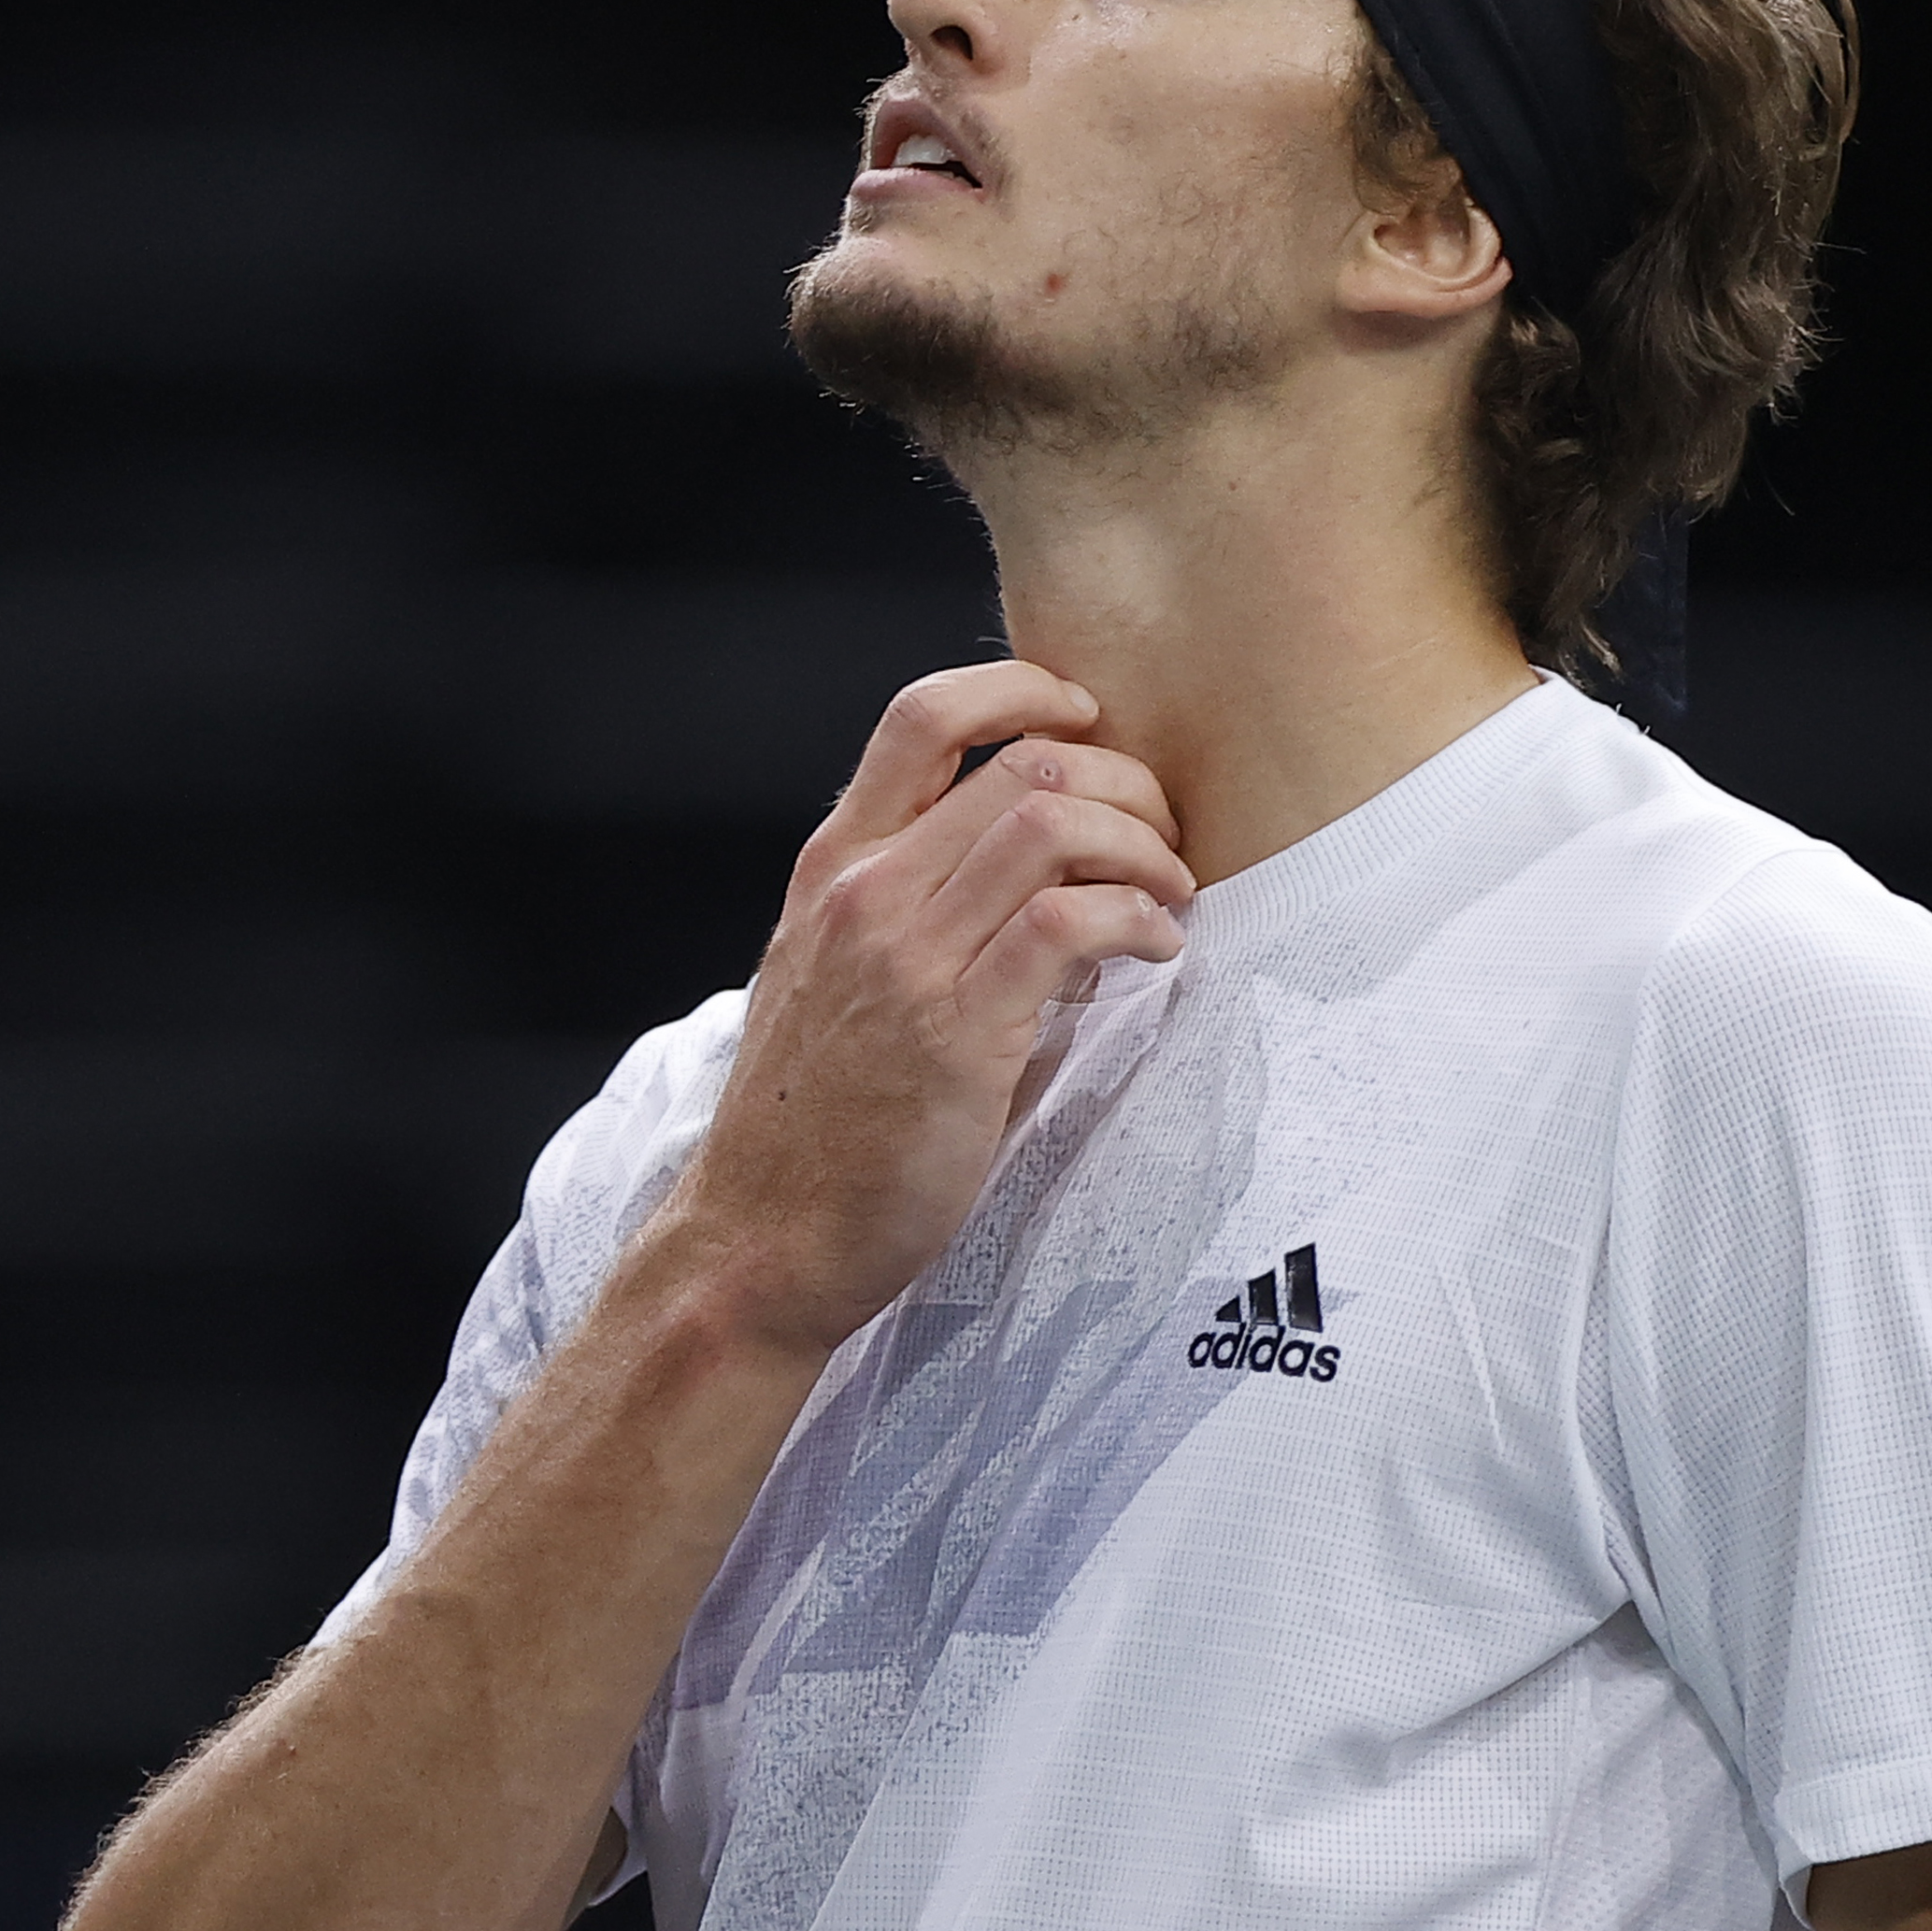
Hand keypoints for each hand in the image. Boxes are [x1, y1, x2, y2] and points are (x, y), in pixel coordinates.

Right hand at [657, 661, 1192, 1355]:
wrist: (761, 1238)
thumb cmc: (813, 1127)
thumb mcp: (836, 985)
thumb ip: (921, 920)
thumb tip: (1056, 893)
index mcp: (833, 869)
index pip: (923, 719)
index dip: (1024, 691)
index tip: (1087, 721)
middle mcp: (863, 893)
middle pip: (1020, 760)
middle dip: (1124, 781)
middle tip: (1163, 836)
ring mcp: (904, 957)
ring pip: (1049, 825)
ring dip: (1142, 848)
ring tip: (1170, 897)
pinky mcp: (954, 1032)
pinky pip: (1066, 924)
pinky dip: (1135, 921)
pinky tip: (1154, 952)